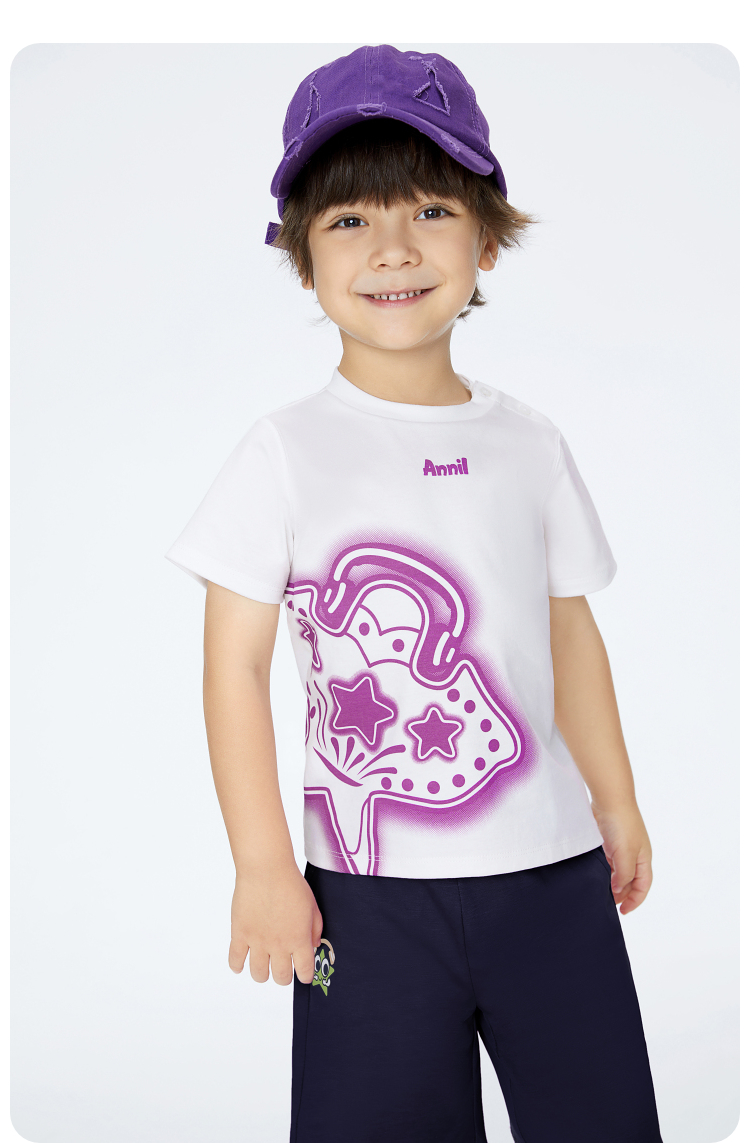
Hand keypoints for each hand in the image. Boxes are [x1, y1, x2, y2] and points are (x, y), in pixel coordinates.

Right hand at [228, 863, 323, 984]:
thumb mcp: (312, 905)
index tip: (303, 974)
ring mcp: (257, 941)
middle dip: (283, 977)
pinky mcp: (239, 934)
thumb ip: (315, 929)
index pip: (304, 972)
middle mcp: (279, 945)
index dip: (304, 976)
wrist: (266, 869)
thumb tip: (314, 946)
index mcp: (299, 939)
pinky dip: (237, 966)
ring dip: (262, 974)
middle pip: (281, 978)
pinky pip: (235, 960)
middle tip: (283, 968)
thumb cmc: (291, 884)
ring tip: (263, 964)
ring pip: (258, 975)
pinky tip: (241, 962)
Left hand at [591, 801, 652, 914]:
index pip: (643, 886)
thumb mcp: (625, 853)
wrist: (610, 798)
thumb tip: (618, 890)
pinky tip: (594, 874)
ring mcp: (622, 847)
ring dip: (611, 882)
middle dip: (621, 893)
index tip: (622, 911)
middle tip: (606, 902)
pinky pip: (608, 861)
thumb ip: (623, 875)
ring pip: (618, 871)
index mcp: (644, 858)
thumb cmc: (622, 824)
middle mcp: (635, 854)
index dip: (635, 900)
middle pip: (630, 880)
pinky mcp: (609, 841)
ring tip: (599, 891)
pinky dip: (604, 870)